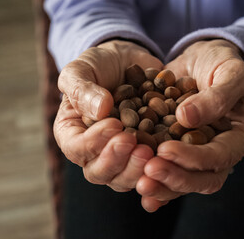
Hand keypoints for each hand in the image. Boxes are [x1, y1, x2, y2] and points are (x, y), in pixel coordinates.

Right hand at [54, 40, 162, 191]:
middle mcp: (94, 152)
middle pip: (100, 172)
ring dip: (137, 169)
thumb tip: (100, 110)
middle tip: (134, 143)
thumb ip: (82, 90)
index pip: (76, 149)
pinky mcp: (143, 154)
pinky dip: (159, 169)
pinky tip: (171, 159)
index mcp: (73, 134)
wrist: (127, 64)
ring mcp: (120, 157)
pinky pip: (149, 171)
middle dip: (117, 161)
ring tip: (151, 151)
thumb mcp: (81, 70)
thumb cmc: (98, 66)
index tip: (114, 125)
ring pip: (124, 179)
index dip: (93, 143)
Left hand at [136, 39, 243, 211]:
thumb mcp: (231, 71)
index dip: (194, 158)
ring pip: (184, 183)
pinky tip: (141, 193)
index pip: (220, 156)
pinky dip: (157, 185)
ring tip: (139, 183)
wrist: (201, 64)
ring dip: (162, 186)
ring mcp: (199, 156)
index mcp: (241, 137)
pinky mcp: (179, 154)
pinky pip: (170, 175)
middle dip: (175, 178)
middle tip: (148, 171)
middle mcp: (222, 153)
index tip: (165, 149)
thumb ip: (217, 95)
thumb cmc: (221, 64)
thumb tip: (186, 118)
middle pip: (203, 179)